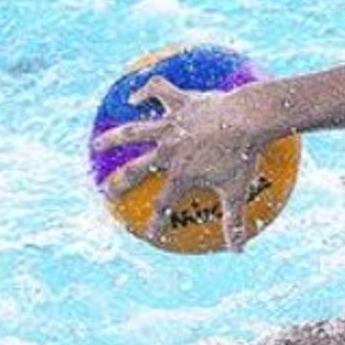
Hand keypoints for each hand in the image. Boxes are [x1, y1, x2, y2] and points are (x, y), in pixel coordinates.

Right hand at [91, 76, 270, 251]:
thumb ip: (235, 221)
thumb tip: (239, 252)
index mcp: (181, 174)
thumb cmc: (244, 155)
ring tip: (96, 144)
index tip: (150, 233)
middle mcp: (168, 151)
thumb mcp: (238, 191)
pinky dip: (144, 92)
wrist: (248, 118)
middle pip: (134, 170)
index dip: (156, 221)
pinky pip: (157, 92)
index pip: (163, 204)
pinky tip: (134, 97)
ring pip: (132, 131)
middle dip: (117, 183)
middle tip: (105, 192)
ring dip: (112, 138)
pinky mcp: (179, 102)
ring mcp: (170, 126)